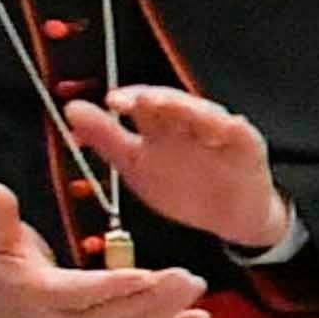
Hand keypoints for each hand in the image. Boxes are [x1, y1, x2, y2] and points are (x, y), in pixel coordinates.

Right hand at [0, 182, 206, 317]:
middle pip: (114, 313)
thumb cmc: (2, 268)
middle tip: (187, 276)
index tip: (143, 274)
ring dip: (168, 312)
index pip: (80, 292)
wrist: (0, 311)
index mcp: (40, 294)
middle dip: (153, 297)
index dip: (112, 285)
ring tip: (196, 286)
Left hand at [59, 83, 281, 252]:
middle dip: (159, 100)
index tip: (111, 102)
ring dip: (188, 109)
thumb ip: (105, 138)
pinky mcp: (247, 146)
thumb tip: (71, 109)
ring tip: (171, 106)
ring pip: (204, 114)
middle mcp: (188, 123)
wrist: (228, 217)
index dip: (129, 100)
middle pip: (174, 103)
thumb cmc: (183, 187)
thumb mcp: (135, 165)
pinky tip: (218, 129)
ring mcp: (219, 133)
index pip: (144, 104)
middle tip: (143, 101)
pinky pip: (239, 134)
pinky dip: (228, 129)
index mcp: (161, 125)